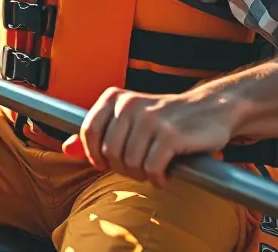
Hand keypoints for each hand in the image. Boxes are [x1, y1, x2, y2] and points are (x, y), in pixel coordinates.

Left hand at [61, 87, 237, 186]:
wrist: (210, 109)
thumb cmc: (165, 119)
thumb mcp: (128, 120)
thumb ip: (97, 134)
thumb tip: (66, 149)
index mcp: (116, 98)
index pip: (88, 132)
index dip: (95, 155)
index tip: (109, 163)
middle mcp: (130, 105)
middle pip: (109, 152)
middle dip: (123, 168)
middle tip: (140, 167)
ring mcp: (151, 119)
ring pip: (130, 163)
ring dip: (143, 175)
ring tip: (155, 168)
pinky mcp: (171, 135)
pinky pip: (152, 168)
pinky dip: (159, 178)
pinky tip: (166, 174)